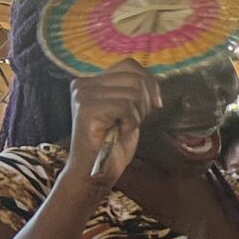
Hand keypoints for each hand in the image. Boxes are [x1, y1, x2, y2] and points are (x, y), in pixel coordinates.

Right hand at [66, 59, 159, 187]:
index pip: (129, 65)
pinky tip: (118, 132)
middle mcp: (82, 84)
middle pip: (135, 78)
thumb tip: (151, 82)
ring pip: (133, 94)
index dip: (149, 83)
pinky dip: (131, 123)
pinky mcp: (87, 108)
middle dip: (144, 103)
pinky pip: (126, 106)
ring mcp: (83, 95)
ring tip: (122, 128)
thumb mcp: (127, 112)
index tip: (155, 104)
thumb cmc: (112, 145)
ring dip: (136, 116)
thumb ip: (132, 92)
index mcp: (91, 81)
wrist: (94, 173)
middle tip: (132, 122)